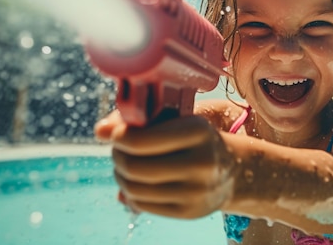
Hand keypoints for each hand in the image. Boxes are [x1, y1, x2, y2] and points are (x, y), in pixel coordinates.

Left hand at [95, 110, 235, 218]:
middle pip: (135, 166)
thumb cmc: (194, 139)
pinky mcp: (190, 212)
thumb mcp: (175, 120)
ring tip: (124, 167)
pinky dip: (131, 194)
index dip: (118, 137)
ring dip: (120, 176)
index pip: (141, 140)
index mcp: (198, 131)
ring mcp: (197, 190)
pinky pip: (143, 205)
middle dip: (117, 157)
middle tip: (118, 150)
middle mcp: (201, 162)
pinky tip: (136, 183)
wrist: (233, 170)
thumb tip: (99, 130)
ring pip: (135, 188)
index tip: (115, 134)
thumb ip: (137, 120)